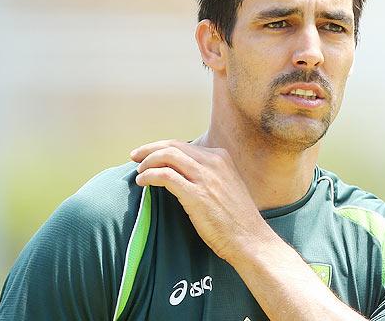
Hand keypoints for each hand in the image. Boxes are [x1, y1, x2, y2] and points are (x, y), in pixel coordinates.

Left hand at [130, 140, 267, 261]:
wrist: (250, 239)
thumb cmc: (238, 219)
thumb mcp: (228, 186)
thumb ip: (210, 176)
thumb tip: (184, 175)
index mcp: (221, 157)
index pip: (185, 145)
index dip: (163, 148)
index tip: (149, 155)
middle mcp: (214, 162)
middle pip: (173, 145)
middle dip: (150, 149)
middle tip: (135, 157)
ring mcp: (206, 177)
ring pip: (167, 156)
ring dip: (147, 161)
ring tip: (138, 172)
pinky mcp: (196, 195)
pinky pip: (165, 176)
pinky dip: (149, 176)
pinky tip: (143, 182)